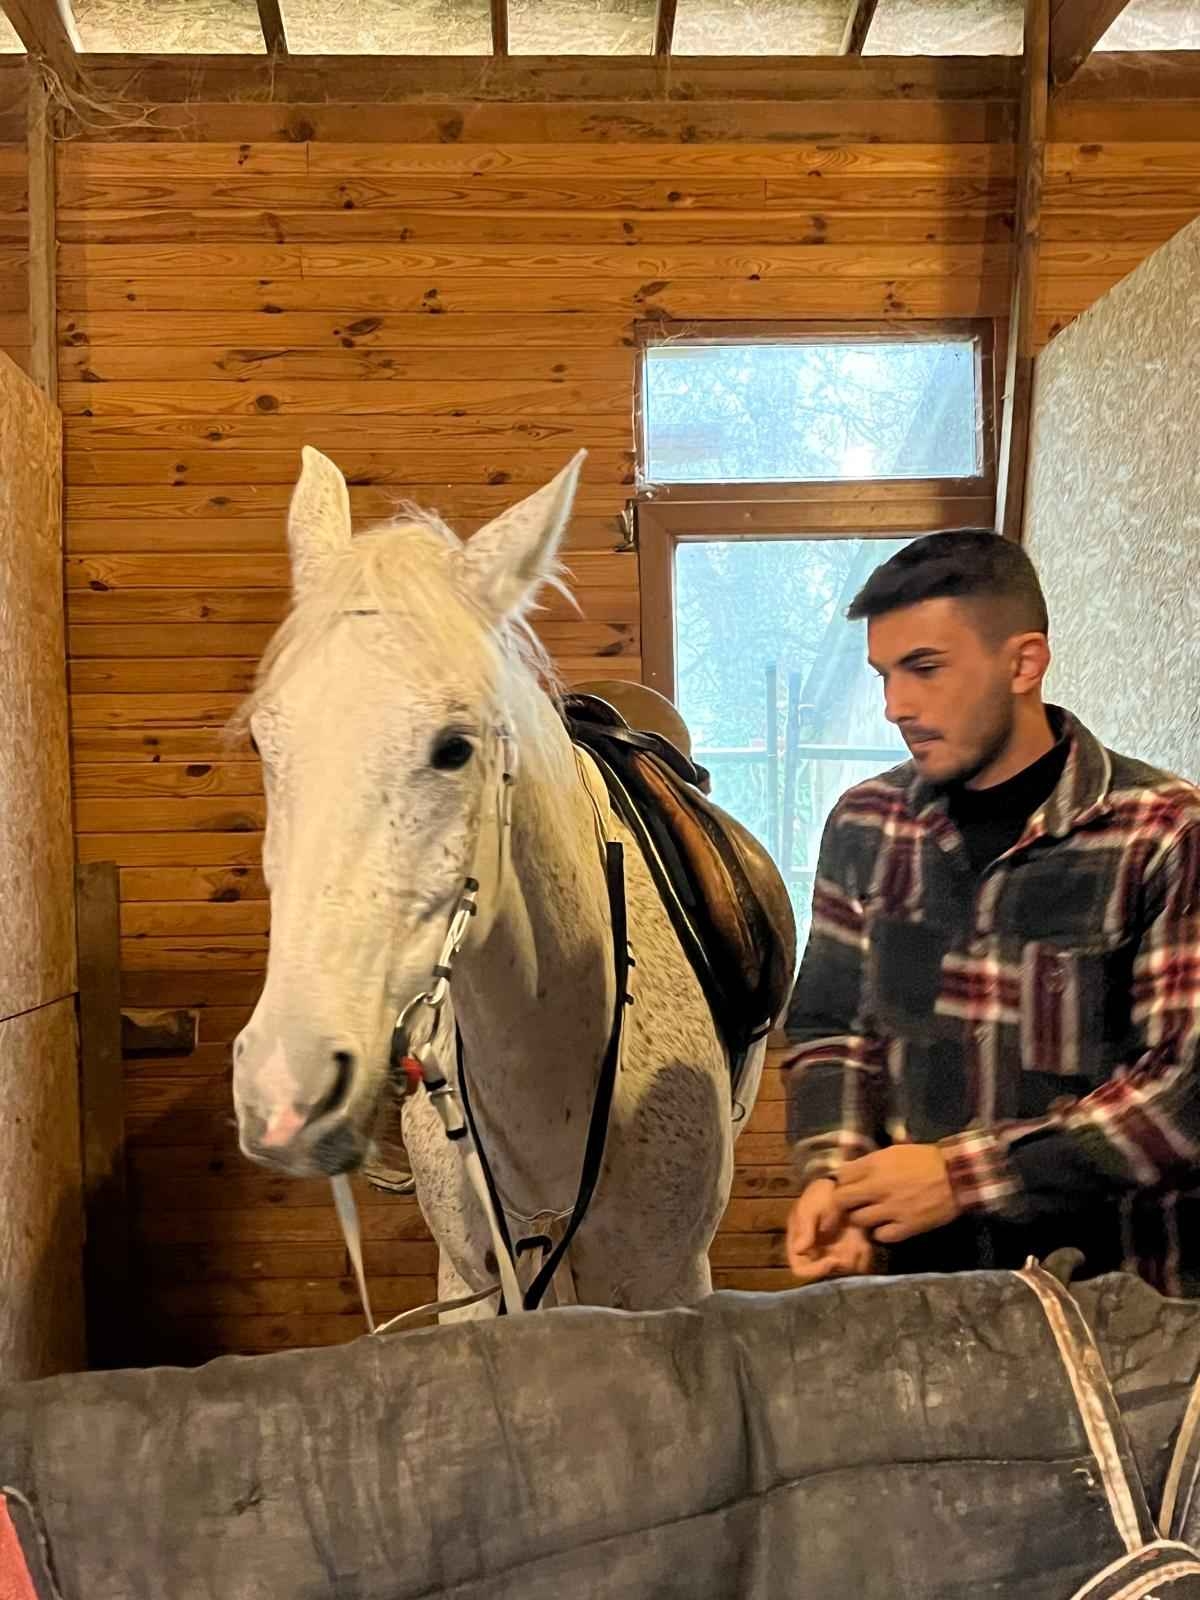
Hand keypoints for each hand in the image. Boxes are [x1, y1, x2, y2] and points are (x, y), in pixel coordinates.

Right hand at [787, 1178, 876, 1284]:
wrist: (844, 1184)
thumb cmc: (821, 1194)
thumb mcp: (810, 1206)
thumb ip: (805, 1228)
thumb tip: (799, 1250)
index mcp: (800, 1243)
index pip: (801, 1269)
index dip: (814, 1270)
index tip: (831, 1261)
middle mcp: (816, 1252)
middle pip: (824, 1274)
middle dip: (838, 1266)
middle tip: (850, 1252)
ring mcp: (834, 1252)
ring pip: (842, 1270)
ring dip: (852, 1260)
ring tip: (858, 1240)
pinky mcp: (852, 1251)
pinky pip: (858, 1264)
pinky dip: (863, 1256)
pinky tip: (864, 1240)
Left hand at [834, 1145, 959, 1243]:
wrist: (957, 1176)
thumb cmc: (926, 1160)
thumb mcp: (895, 1151)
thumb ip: (871, 1161)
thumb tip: (851, 1171)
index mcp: (875, 1164)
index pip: (840, 1176)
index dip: (841, 1182)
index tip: (846, 1186)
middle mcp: (878, 1186)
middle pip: (842, 1200)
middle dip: (843, 1203)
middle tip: (851, 1205)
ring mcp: (891, 1208)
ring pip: (858, 1220)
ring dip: (861, 1218)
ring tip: (871, 1215)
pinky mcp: (905, 1226)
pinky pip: (880, 1235)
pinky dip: (881, 1232)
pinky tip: (886, 1226)